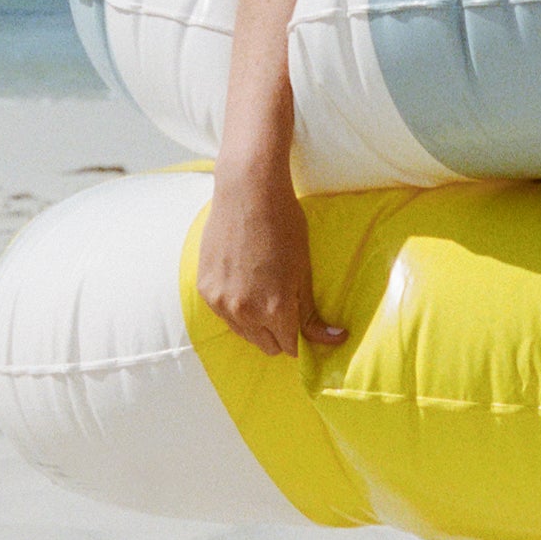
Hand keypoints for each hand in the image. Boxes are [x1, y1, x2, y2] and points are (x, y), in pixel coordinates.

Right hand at [195, 161, 346, 358]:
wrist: (247, 193)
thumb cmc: (284, 226)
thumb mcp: (304, 271)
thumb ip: (312, 313)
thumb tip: (335, 339)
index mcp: (275, 309)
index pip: (289, 347)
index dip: (298, 338)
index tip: (301, 324)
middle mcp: (245, 312)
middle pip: (266, 346)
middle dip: (278, 334)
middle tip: (285, 308)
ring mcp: (221, 302)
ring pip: (243, 333)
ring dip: (256, 323)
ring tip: (264, 293)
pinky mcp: (205, 290)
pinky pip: (224, 315)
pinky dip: (235, 308)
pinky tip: (244, 284)